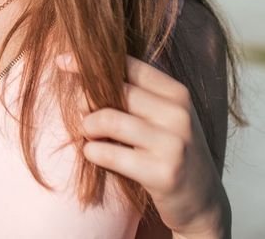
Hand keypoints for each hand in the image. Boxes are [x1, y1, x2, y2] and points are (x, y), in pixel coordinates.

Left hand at [54, 53, 227, 237]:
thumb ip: (136, 94)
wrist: (203, 202)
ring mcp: (173, 144)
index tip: (61, 62)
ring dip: (88, 127)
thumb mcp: (165, 117)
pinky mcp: (163, 173)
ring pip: (108, 119)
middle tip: (82, 116)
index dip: (90, 62)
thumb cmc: (173, 152)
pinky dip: (92, 152)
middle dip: (86, 101)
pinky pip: (109, 153)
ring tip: (90, 135)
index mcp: (178, 93)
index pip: (128, 66)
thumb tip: (84, 72)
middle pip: (114, 91)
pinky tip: (94, 154)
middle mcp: (178, 114)